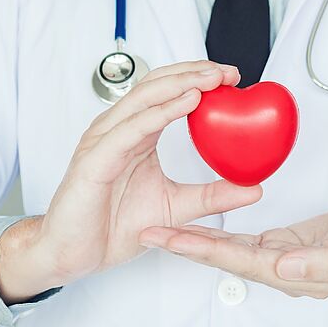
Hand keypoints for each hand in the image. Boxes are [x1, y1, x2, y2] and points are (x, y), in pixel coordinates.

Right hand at [0, 60, 262, 302]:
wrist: (73, 255)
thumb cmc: (112, 226)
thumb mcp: (176, 207)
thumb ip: (212, 195)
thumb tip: (254, 188)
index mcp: (136, 135)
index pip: (167, 93)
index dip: (198, 79)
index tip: (232, 77)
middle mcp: (119, 130)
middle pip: (157, 86)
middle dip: (194, 72)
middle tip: (228, 71)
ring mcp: (104, 142)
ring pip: (144, 99)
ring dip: (181, 84)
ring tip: (212, 79)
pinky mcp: (95, 161)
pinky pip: (130, 130)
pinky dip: (159, 113)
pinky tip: (186, 103)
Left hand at [139, 196, 327, 298]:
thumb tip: (284, 268)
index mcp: (302, 271)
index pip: (243, 261)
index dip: (206, 250)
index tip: (173, 238)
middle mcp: (286, 269)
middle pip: (226, 258)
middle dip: (186, 245)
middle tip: (150, 231)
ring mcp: (283, 258)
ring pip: (230, 250)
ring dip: (194, 240)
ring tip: (161, 228)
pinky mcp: (284, 245)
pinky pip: (243, 241)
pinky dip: (216, 233)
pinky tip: (197, 225)